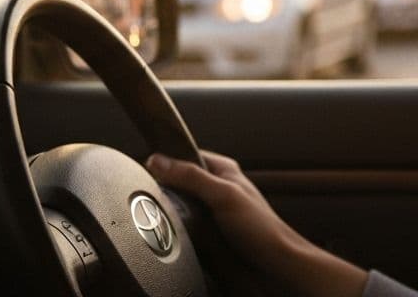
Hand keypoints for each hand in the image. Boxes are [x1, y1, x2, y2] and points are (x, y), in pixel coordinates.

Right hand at [147, 150, 368, 296]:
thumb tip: (158, 160)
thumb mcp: (224, 195)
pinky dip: (175, 226)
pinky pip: (183, 223)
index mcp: (223, 169)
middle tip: (150, 196)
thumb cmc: (260, 228)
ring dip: (169, 210)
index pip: (184, 154)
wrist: (274, 263)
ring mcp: (211, 209)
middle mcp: (216, 186)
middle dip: (164, 188)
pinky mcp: (208, 229)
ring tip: (161, 215)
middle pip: (177, 181)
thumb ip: (192, 176)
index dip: (164, 160)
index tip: (144, 169)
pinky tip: (172, 231)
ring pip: (178, 203)